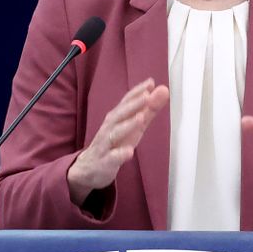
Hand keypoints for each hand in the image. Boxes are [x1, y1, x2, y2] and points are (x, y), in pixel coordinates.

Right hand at [68, 78, 168, 204]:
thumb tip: (163, 90)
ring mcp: (106, 144)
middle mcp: (110, 128)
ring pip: (115, 133)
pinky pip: (112, 158)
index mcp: (117, 118)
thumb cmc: (115, 143)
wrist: (89, 168)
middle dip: (133, 104)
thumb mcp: (134, 127)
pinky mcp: (105, 161)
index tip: (151, 83)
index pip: (127, 102)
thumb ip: (149, 110)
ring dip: (128, 125)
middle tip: (147, 95)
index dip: (138, 92)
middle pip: (120, 114)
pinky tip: (129, 151)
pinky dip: (120, 154)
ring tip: (141, 118)